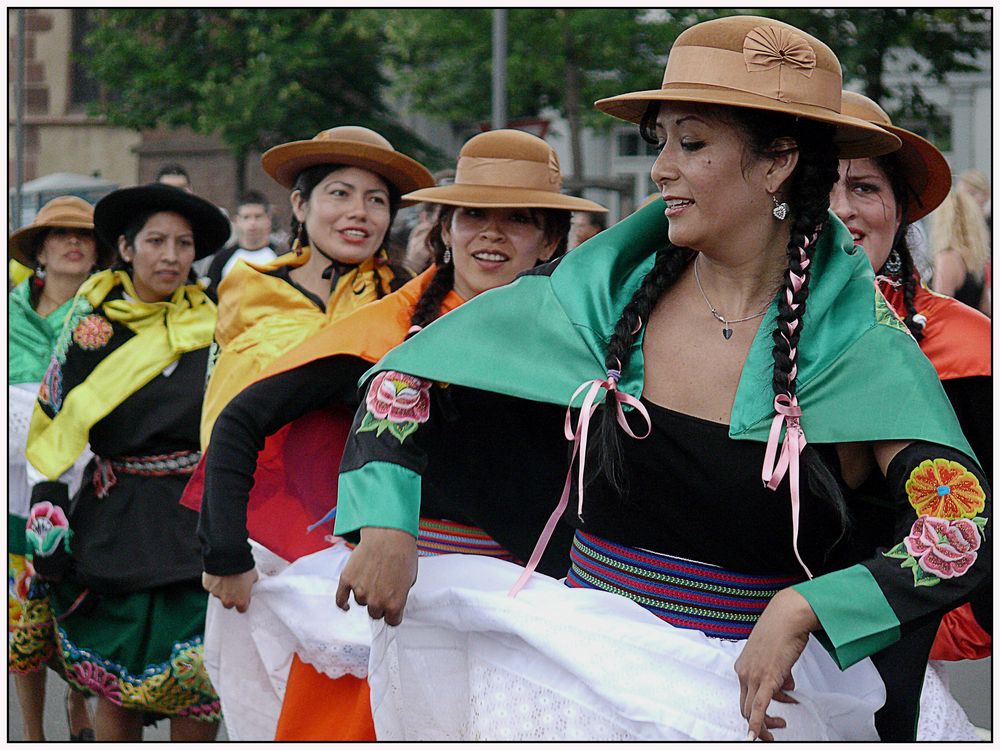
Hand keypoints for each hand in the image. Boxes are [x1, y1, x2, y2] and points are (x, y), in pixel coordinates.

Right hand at [202, 569, 257, 612]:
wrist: (228, 557)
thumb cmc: (243, 566)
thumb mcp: (254, 576)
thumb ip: (251, 584)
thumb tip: (249, 584)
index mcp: (240, 600)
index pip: (242, 609)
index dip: (243, 602)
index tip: (243, 596)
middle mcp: (227, 600)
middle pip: (228, 604)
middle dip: (231, 597)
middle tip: (234, 587)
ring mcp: (216, 593)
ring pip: (218, 594)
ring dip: (222, 588)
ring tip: (226, 576)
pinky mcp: (207, 586)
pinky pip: (210, 586)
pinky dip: (213, 581)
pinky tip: (218, 573)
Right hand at [335, 527, 417, 625]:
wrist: (389, 535)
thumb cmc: (402, 553)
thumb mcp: (410, 579)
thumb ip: (400, 595)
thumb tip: (392, 601)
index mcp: (395, 604)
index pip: (391, 622)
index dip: (392, 614)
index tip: (391, 609)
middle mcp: (377, 601)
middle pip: (375, 614)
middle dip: (379, 604)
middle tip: (382, 589)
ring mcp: (360, 591)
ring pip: (361, 603)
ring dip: (365, 595)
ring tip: (371, 578)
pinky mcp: (347, 580)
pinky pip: (340, 599)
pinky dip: (343, 603)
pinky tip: (346, 605)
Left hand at [734, 587, 818, 740]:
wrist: (787, 617)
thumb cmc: (781, 631)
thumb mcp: (775, 657)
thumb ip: (778, 674)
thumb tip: (786, 687)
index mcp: (743, 666)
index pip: (746, 696)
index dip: (759, 708)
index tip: (774, 712)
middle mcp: (744, 671)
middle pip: (746, 706)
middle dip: (761, 720)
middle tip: (776, 725)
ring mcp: (753, 675)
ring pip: (751, 710)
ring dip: (765, 724)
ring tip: (781, 723)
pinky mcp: (766, 677)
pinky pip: (759, 706)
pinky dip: (758, 723)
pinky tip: (758, 734)